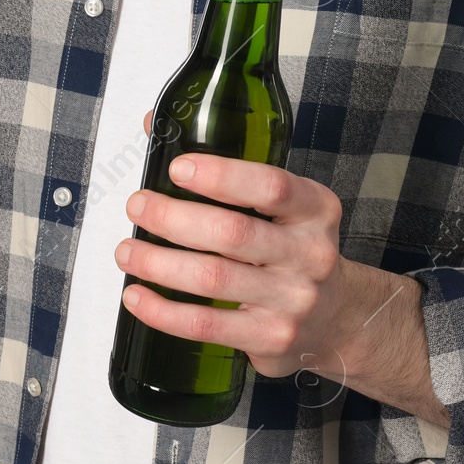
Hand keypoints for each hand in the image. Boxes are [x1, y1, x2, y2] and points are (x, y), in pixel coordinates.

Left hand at [114, 145, 447, 425]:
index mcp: (314, 209)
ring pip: (214, 278)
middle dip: (174, 218)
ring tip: (126, 251)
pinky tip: (136, 296)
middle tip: (137, 207)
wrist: (338, 319)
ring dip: (158, 263)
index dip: (222, 176)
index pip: (272, 186)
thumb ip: (227, 169)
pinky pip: (207, 324)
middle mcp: (309, 253)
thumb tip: (154, 126)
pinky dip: (164, 312)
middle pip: (233, 233)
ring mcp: (291, 300)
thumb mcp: (285, 206)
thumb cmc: (294, 250)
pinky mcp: (269, 337)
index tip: (178, 169)